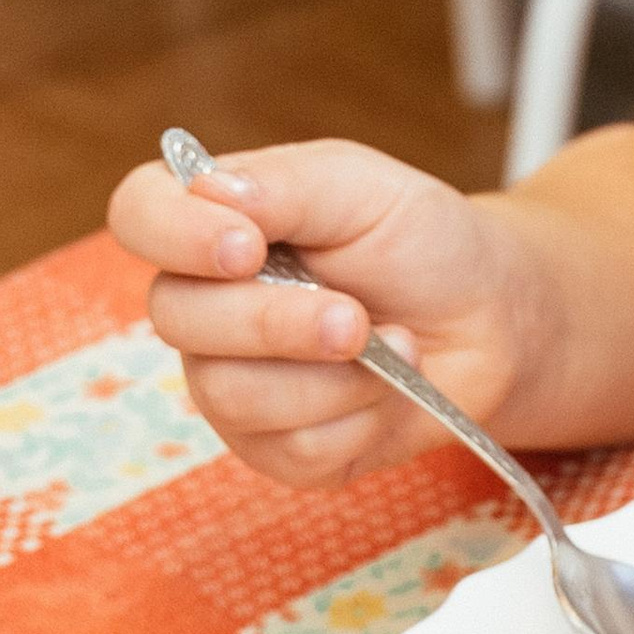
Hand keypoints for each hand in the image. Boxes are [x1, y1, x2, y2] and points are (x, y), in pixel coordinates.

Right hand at [107, 139, 533, 486]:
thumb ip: (287, 184)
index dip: (173, 233)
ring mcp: (233, 382)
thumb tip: (210, 191)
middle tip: (354, 316)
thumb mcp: (365, 188)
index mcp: (216, 224)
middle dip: (277, 321)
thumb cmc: (426, 245)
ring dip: (331, 376)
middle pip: (178, 318)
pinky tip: (388, 390)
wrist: (494, 320)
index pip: (139, 214)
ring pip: (230, 395)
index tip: (245, 246)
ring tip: (392, 345)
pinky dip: (358, 418)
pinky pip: (290, 449)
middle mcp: (208, 306)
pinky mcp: (276, 449)